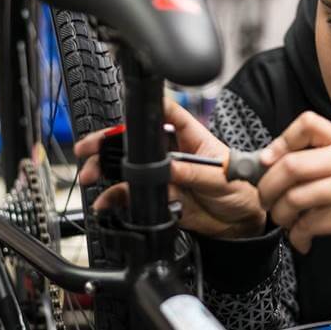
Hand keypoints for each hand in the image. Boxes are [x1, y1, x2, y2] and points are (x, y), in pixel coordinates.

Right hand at [75, 98, 265, 238]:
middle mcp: (173, 153)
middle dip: (109, 141)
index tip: (127, 107)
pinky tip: (106, 201)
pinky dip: (115, 198)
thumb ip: (191, 173)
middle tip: (89, 147)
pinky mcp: (159, 197)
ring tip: (91, 175)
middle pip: (137, 140)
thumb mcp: (219, 177)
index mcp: (191, 138)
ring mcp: (163, 175)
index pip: (168, 114)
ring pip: (127, 167)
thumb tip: (167, 170)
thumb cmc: (240, 189)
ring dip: (105, 169)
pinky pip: (132, 195)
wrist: (240, 223)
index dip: (148, 107)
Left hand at [257, 111, 330, 262]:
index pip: (307, 123)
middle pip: (291, 165)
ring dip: (280, 215)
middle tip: (266, 199)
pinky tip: (302, 238)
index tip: (269, 161)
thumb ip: (323, 159)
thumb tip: (275, 165)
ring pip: (296, 197)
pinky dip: (298, 235)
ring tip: (284, 221)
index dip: (281, 140)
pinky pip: (311, 224)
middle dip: (268, 186)